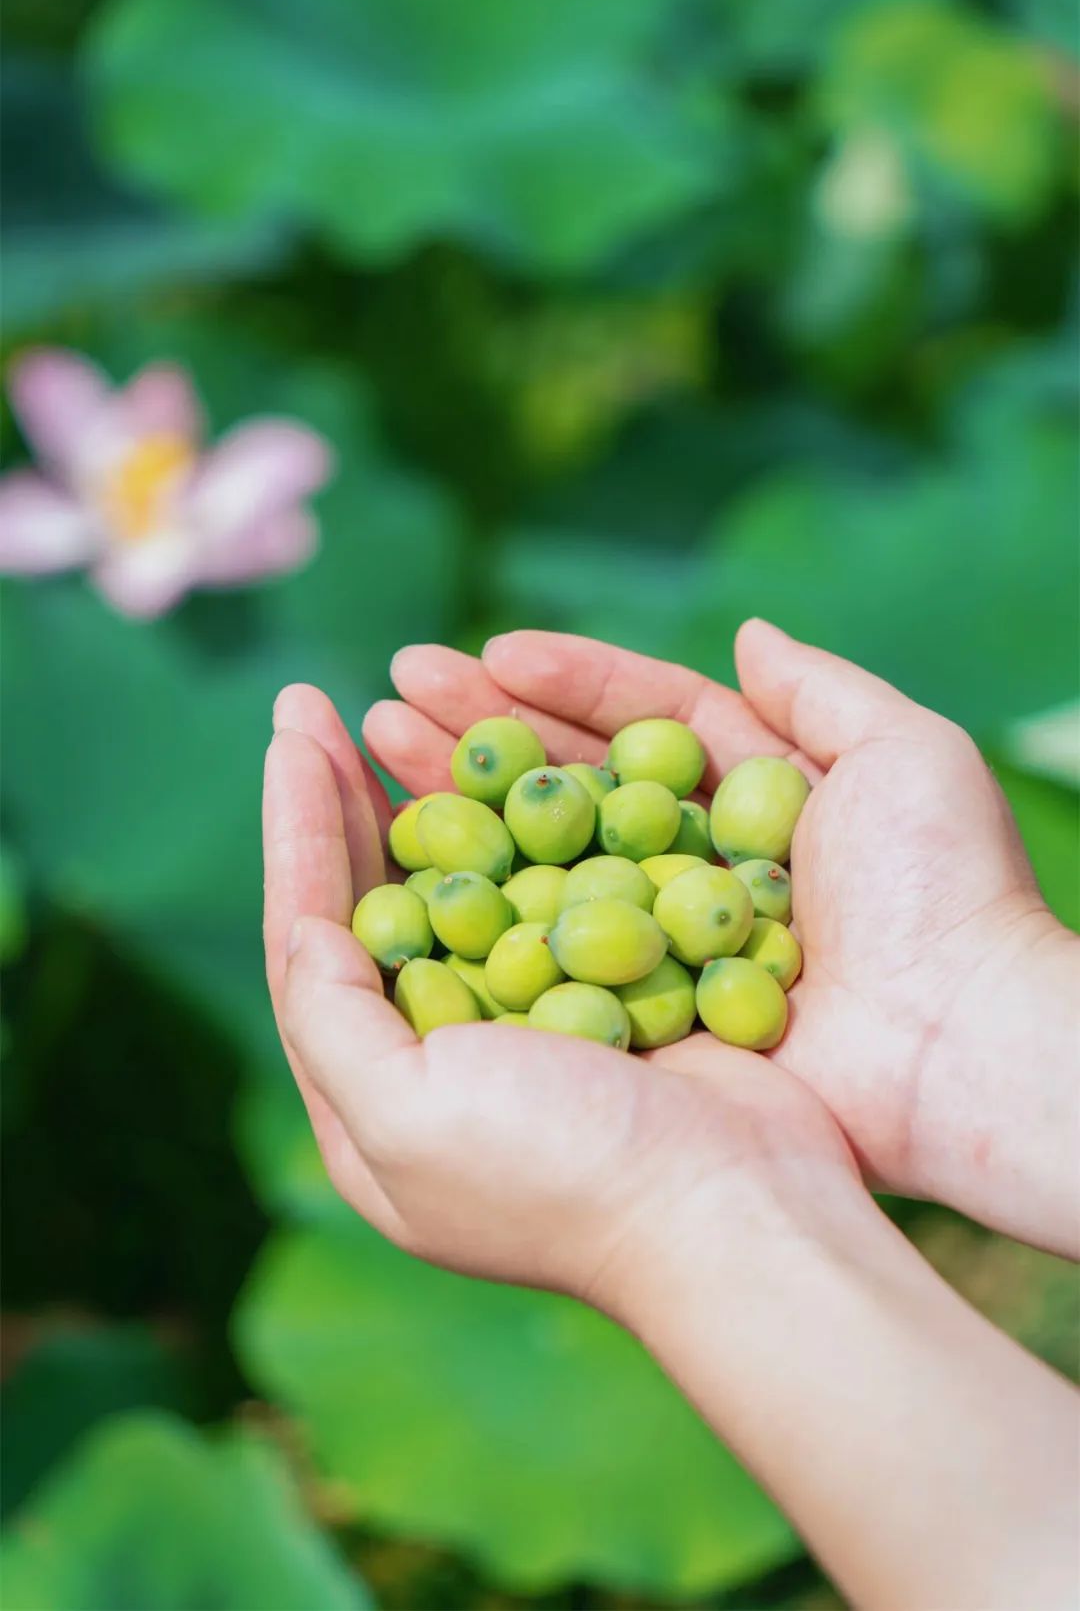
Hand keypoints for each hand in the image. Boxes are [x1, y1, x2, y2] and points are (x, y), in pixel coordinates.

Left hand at [263, 683, 863, 1312]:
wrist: (739, 1210)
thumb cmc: (564, 1173)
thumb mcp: (405, 1120)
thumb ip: (330, 1023)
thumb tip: (305, 928)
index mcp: (377, 1101)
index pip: (312, 939)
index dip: (296, 828)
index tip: (294, 729)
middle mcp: (446, 1055)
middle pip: (377, 899)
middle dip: (344, 795)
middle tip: (320, 699)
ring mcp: (534, 1020)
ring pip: (464, 877)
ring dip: (429, 789)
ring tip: (404, 705)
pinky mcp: (612, 990)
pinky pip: (553, 881)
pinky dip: (527, 816)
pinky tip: (512, 753)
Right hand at [371, 621, 1078, 1251]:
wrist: (958, 1050)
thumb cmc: (943, 894)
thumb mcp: (905, 758)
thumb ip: (822, 691)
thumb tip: (748, 630)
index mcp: (754, 797)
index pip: (640, 719)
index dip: (562, 681)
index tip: (484, 651)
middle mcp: (693, 864)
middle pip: (571, 782)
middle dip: (482, 733)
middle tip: (389, 694)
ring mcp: (659, 940)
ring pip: (542, 859)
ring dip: (461, 806)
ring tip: (374, 752)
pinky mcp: (638, 1011)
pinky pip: (545, 950)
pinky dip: (482, 909)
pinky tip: (411, 871)